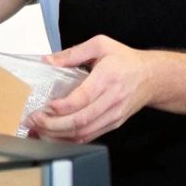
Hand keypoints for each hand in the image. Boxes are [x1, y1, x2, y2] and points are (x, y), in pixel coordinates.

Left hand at [26, 35, 162, 143]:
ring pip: (84, 133)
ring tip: (39, 129)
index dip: (61, 107)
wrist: (152, 77)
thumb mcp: (101, 45)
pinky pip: (89, 137)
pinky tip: (54, 135)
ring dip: (58, 135)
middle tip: (34, 120)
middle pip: (80, 121)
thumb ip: (73, 53)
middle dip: (53, 125)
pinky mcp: (113, 124)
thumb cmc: (126, 60)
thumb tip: (48, 61)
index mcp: (107, 78)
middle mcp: (111, 100)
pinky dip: (69, 139)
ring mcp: (113, 115)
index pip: (82, 99)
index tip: (44, 107)